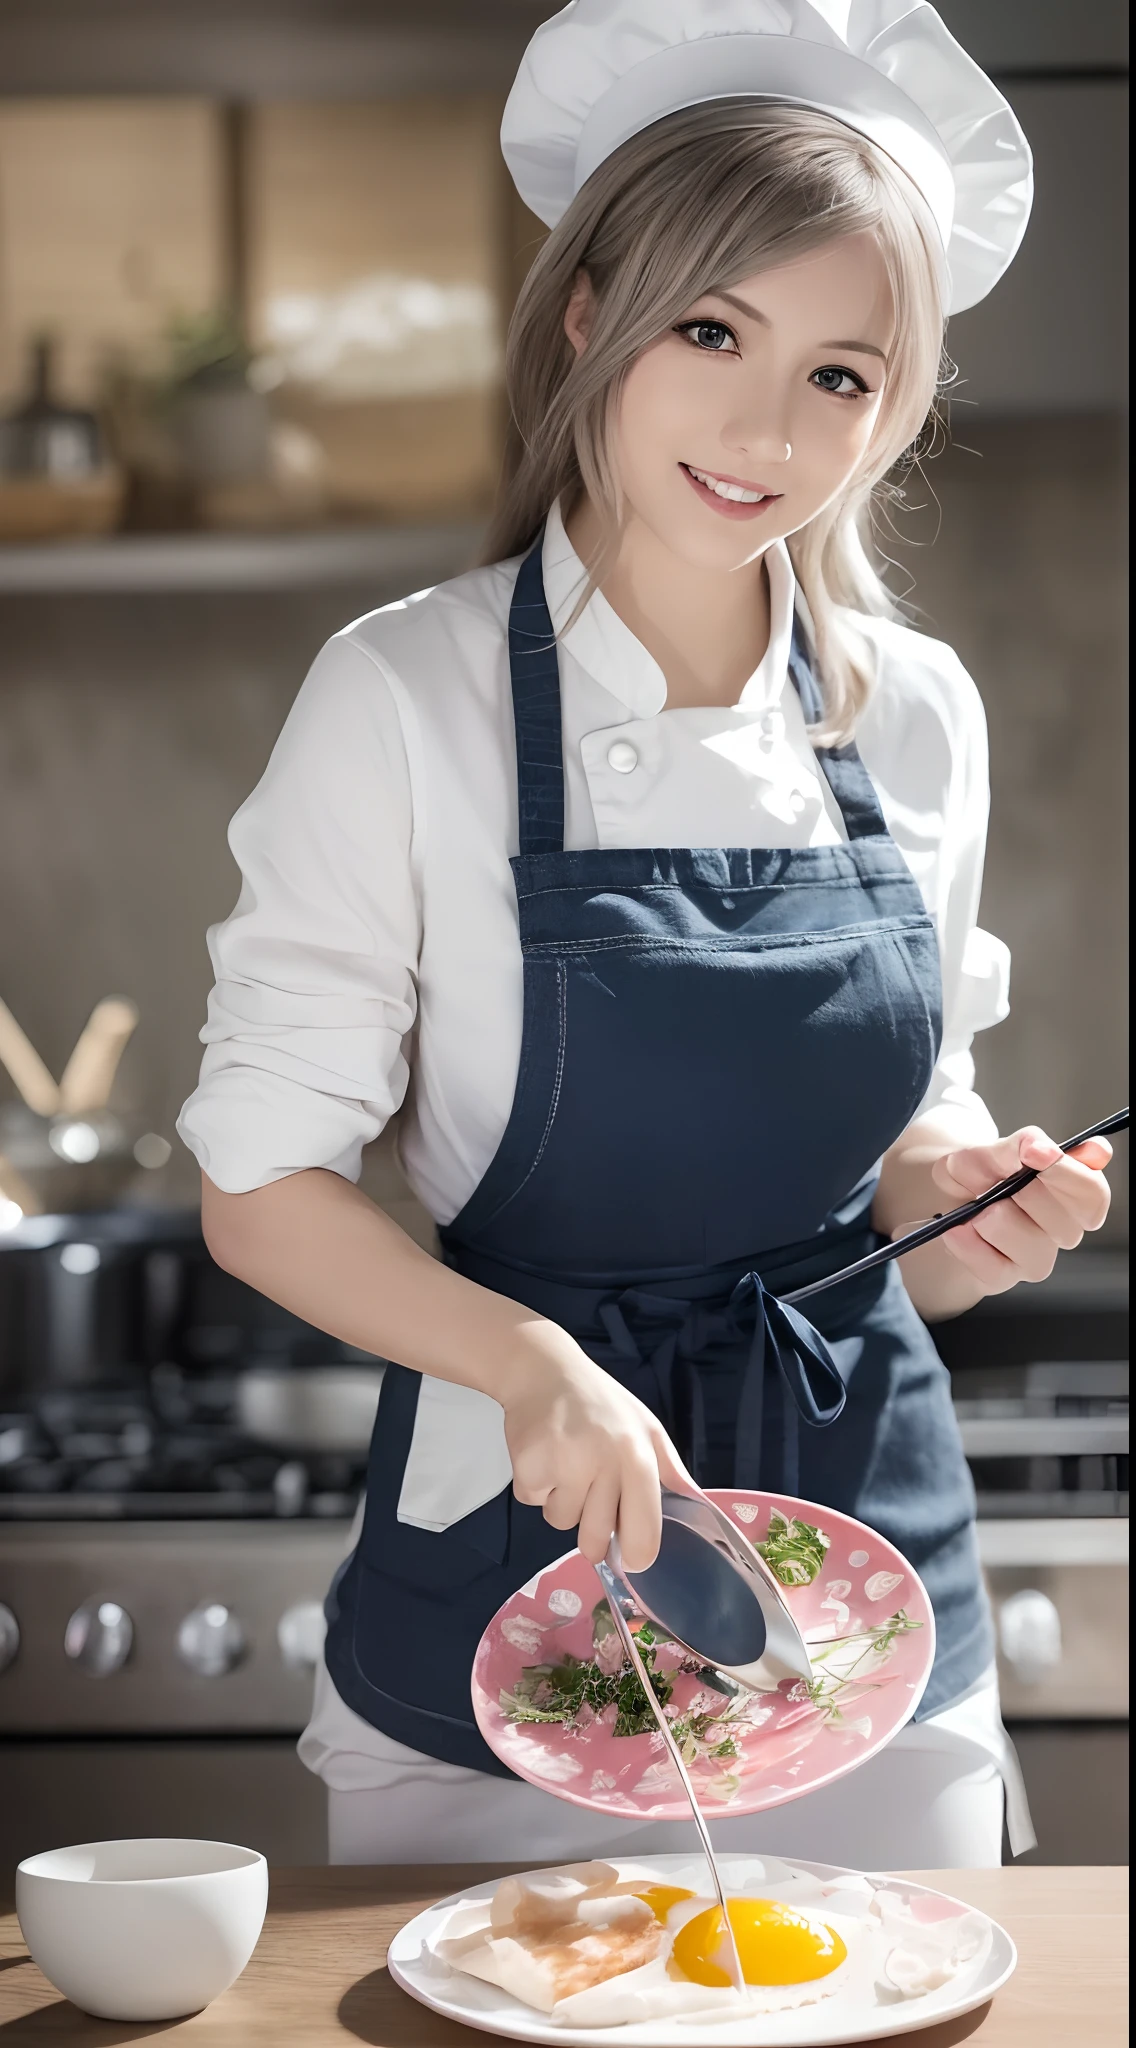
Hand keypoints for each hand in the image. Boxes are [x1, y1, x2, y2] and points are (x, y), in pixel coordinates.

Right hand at [499, 1325, 692, 1570]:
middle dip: (592, 1539)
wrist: (543, 1370)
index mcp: (638, 1456)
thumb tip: (696, 1504)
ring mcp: (563, 1466)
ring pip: (561, 1522)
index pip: (644, 1526)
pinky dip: (537, 1487)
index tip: (634, 1561)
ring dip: (562, 1504)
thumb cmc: (601, 1403)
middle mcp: (603, 1463)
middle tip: (590, 1510)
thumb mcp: (646, 1427)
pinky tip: (543, 1456)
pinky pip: (534, 1502)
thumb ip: (669, 1469)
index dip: (639, 1555)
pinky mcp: (527, 1467)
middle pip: (594, 1539)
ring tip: (565, 1466)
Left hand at [917, 1126, 1112, 1295]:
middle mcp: (1063, 1227)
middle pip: (1066, 1223)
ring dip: (996, 1220)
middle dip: (1026, 1194)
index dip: (1068, 1173)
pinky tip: (957, 1229)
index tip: (1034, 1152)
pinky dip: (971, 1246)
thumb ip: (1009, 1149)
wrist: (947, 1205)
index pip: (1093, 1192)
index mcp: (1072, 1191)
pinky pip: (995, 1268)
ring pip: (1032, 1247)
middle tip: (996, 1180)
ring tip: (975, 1207)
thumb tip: (1034, 1146)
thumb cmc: (978, 1176)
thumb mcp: (983, 1154)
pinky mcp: (1006, 1276)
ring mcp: (1037, 1256)